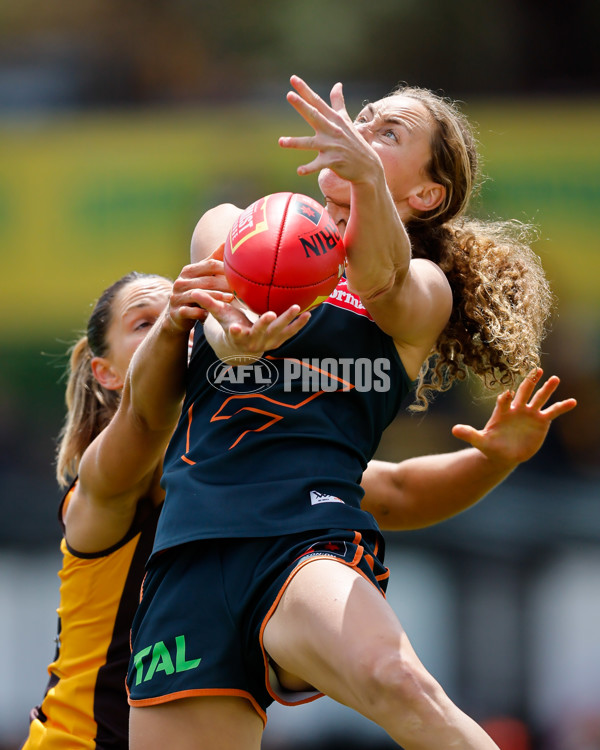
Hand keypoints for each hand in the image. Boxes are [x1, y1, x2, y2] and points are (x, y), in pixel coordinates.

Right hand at [167, 249, 232, 332]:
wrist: (176, 315)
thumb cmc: (195, 292)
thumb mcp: (202, 276)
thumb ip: (213, 261)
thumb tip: (227, 242)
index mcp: (188, 271)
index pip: (210, 265)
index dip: (226, 268)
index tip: (240, 274)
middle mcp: (180, 282)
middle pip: (207, 280)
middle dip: (225, 284)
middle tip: (240, 288)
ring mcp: (177, 297)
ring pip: (198, 295)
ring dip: (216, 297)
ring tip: (231, 299)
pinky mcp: (176, 312)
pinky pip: (189, 311)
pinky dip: (200, 313)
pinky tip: (212, 314)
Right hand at [194, 291, 310, 360]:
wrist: (241, 350)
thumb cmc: (229, 326)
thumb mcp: (219, 317)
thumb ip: (209, 304)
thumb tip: (194, 291)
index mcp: (238, 335)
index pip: (235, 334)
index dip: (236, 331)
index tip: (236, 327)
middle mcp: (253, 341)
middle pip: (260, 333)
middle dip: (265, 324)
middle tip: (270, 314)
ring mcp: (268, 342)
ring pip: (279, 333)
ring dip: (288, 322)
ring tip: (297, 309)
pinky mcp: (279, 341)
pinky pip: (290, 332)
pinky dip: (299, 324)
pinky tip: (309, 313)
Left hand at [279, 75, 380, 182]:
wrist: (368, 165)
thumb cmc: (354, 142)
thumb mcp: (345, 120)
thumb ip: (338, 103)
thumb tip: (337, 84)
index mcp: (333, 119)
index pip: (317, 102)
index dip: (305, 90)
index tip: (293, 79)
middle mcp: (331, 130)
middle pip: (314, 116)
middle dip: (302, 106)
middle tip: (289, 95)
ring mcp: (332, 146)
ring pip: (310, 143)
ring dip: (295, 143)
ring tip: (280, 142)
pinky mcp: (333, 161)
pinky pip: (318, 165)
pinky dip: (309, 168)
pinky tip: (299, 171)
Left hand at [451, 369, 576, 466]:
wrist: (503, 454)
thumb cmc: (491, 446)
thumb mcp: (480, 441)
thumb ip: (469, 434)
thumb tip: (454, 430)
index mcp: (501, 412)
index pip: (503, 401)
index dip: (505, 399)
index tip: (506, 395)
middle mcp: (517, 409)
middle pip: (524, 392)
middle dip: (530, 381)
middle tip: (536, 369)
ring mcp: (529, 414)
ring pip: (540, 398)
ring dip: (547, 389)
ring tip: (555, 378)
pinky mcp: (540, 421)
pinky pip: (552, 411)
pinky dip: (562, 406)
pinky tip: (572, 401)